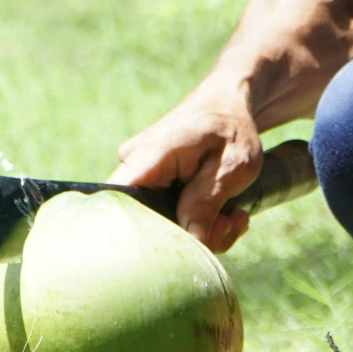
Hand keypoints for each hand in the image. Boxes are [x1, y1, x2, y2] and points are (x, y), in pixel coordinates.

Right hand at [113, 91, 261, 251]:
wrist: (228, 107)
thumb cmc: (232, 129)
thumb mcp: (233, 166)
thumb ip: (206, 202)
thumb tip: (190, 240)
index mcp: (151, 154)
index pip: (119, 200)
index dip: (140, 233)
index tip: (182, 244)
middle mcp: (135, 165)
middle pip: (146, 222)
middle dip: (191, 236)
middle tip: (228, 225)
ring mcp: (141, 177)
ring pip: (162, 225)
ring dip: (203, 231)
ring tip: (233, 217)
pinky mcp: (150, 188)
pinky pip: (168, 219)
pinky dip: (199, 225)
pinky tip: (225, 215)